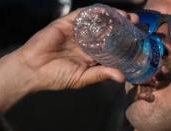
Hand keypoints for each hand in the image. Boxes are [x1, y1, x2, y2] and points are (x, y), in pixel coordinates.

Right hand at [11, 8, 128, 93]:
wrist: (32, 70)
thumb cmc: (54, 77)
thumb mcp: (81, 78)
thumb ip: (100, 75)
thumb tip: (122, 77)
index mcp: (89, 56)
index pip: (110, 46)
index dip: (124, 42)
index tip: (138, 40)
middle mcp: (85, 42)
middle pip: (107, 30)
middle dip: (122, 26)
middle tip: (136, 24)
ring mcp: (76, 31)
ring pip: (98, 21)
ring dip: (113, 16)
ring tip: (126, 17)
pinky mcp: (66, 23)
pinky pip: (83, 14)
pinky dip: (96, 11)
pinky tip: (107, 12)